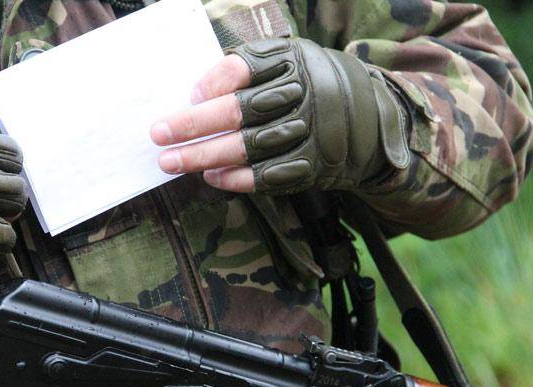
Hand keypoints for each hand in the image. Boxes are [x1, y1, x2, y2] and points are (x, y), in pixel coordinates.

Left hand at [151, 38, 409, 194]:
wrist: (375, 120)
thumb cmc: (316, 87)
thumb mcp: (291, 61)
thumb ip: (249, 70)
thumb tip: (197, 94)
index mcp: (292, 62)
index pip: (244, 69)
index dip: (213, 83)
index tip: (189, 96)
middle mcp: (301, 96)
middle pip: (238, 111)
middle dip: (193, 124)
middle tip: (158, 134)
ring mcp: (309, 134)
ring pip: (247, 147)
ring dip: (204, 156)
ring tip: (171, 161)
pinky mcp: (313, 165)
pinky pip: (267, 176)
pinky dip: (236, 178)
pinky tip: (210, 178)